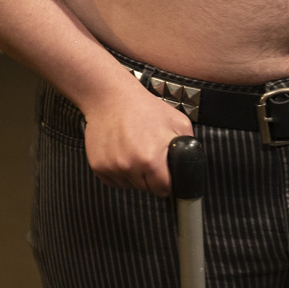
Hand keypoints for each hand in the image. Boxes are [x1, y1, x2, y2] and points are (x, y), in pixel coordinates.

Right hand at [81, 79, 193, 194]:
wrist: (111, 97)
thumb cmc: (145, 108)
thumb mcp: (177, 121)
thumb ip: (188, 145)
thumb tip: (191, 165)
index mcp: (151, 159)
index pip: (163, 189)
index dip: (167, 181)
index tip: (165, 172)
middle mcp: (129, 167)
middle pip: (145, 188)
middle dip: (150, 176)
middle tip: (148, 153)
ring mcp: (111, 167)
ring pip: (128, 185)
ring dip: (133, 174)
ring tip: (134, 149)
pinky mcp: (97, 166)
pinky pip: (113, 180)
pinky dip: (118, 171)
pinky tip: (121, 151)